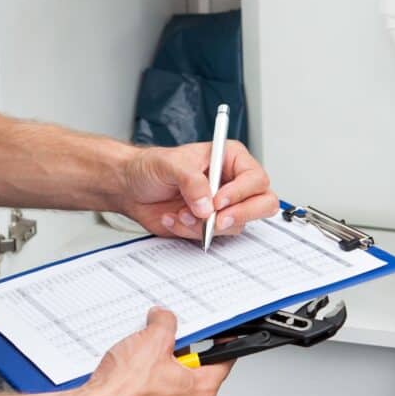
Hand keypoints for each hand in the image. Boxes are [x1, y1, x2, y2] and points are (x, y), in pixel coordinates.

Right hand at [75, 308, 231, 395]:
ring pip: (166, 374)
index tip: (219, 329)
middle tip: (164, 334)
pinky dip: (140, 373)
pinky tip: (126, 366)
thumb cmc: (125, 392)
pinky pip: (148, 385)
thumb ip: (165, 322)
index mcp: (200, 389)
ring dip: (155, 358)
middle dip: (177, 345)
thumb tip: (164, 318)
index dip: (222, 340)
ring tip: (139, 351)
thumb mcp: (153, 340)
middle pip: (191, 365)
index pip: (224, 360)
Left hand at [120, 140, 279, 239]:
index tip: (218, 201)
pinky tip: (174, 218)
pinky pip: (213, 237)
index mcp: (230, 159)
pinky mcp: (210, 225)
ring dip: (205, 224)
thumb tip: (207, 204)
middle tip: (217, 220)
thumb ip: (191, 180)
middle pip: (263, 203)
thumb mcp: (169, 164)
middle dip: (240, 215)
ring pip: (236, 225)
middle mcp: (232, 183)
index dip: (241, 193)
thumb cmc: (151, 167)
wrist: (131, 188)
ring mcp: (224, 206)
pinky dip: (191, 232)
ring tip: (181, 212)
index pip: (255, 178)